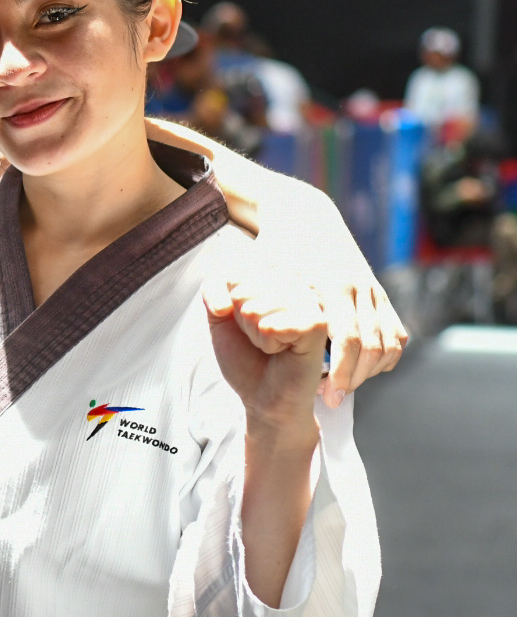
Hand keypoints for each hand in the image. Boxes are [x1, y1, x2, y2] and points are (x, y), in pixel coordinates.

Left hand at [205, 274, 327, 429]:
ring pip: (253, 309)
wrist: (264, 396)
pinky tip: (285, 350)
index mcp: (275, 276)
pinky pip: (270, 326)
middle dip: (242, 322)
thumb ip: (214, 291)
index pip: (232, 277)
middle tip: (264, 339)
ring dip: (255, 335)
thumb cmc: (247, 356)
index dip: (230, 308)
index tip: (249, 325)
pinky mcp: (317, 324)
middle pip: (241, 291)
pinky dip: (268, 343)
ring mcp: (308, 301)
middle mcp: (294, 283)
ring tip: (274, 346)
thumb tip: (226, 301)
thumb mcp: (219, 317)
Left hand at [219, 164, 406, 399]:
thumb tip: (219, 310)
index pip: (346, 339)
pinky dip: (386, 356)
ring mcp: (372, 288)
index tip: (326, 396)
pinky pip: (396, 333)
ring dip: (372, 370)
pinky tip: (362, 370)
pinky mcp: (381, 292)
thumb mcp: (244, 266)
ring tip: (345, 387)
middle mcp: (355, 286)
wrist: (306, 217)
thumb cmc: (270, 250)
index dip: (341, 372)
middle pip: (372, 346)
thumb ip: (223, 288)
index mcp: (327, 284)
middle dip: (357, 378)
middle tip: (334, 399)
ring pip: (388, 341)